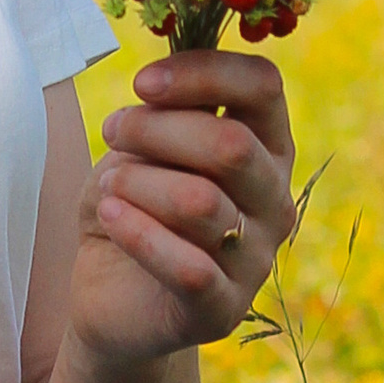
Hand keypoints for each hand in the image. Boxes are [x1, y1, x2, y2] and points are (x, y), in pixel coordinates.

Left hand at [69, 47, 297, 373]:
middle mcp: (275, 201)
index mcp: (267, 148)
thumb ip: (164, 116)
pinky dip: (137, 232)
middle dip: (156, 129)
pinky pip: (188, 266)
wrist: (111, 296)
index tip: (142, 83)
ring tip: (108, 187)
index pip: (264, 88)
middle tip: (112, 132)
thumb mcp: (141, 149)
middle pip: (232, 145)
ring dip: (138, 183)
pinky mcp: (223, 310)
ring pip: (201, 202)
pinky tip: (109, 216)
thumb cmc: (133, 206)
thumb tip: (160, 87)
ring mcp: (256, 259)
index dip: (203, 73)